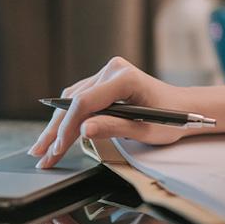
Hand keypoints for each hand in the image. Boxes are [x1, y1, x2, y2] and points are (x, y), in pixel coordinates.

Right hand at [29, 56, 190, 167]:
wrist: (184, 107)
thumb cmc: (171, 119)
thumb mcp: (144, 130)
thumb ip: (112, 128)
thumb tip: (82, 130)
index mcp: (124, 78)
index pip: (85, 103)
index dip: (67, 128)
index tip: (57, 150)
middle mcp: (112, 69)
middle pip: (74, 101)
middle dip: (55, 130)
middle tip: (40, 153)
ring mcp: (107, 72)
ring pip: (72, 100)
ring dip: (57, 124)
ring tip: (42, 148)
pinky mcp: (105, 80)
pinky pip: (80, 97)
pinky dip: (68, 117)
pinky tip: (56, 133)